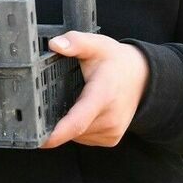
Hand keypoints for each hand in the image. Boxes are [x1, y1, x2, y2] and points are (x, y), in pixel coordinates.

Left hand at [40, 31, 149, 148]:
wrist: (143, 77)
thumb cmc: (117, 61)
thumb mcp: (97, 44)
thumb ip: (76, 42)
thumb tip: (55, 44)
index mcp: (103, 96)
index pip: (78, 121)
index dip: (58, 134)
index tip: (40, 141)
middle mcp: (110, 118)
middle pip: (71, 128)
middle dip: (56, 119)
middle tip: (52, 99)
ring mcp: (111, 131)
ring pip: (76, 135)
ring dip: (68, 123)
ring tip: (75, 99)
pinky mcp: (110, 139)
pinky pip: (83, 137)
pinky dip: (77, 127)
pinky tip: (81, 110)